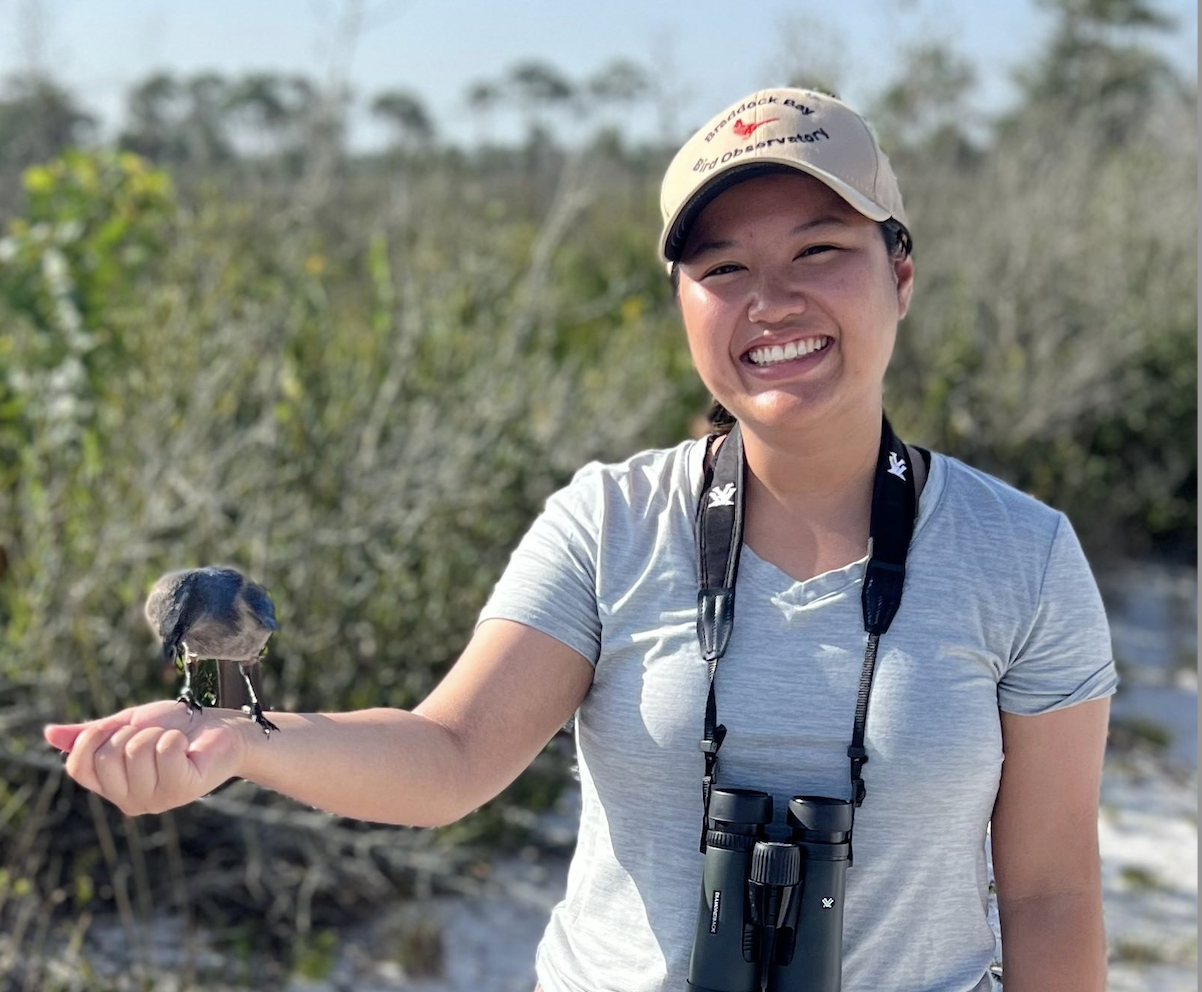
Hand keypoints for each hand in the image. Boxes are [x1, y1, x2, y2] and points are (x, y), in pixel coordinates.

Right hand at [44, 699, 248, 815]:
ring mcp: (156, 800)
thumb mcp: (129, 725)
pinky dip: (175, 737)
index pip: (77, 767)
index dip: (93, 738)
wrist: (223, 728)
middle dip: (132, 733)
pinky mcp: (182, 789)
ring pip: (135, 751)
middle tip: (156, 736)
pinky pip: (164, 750)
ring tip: (175, 742)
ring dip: (157, 734)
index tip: (118, 727)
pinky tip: (187, 748)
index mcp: (112, 787)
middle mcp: (130, 801)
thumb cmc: (177, 726)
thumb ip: (92, 733)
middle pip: (106, 756)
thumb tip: (49, 734)